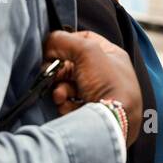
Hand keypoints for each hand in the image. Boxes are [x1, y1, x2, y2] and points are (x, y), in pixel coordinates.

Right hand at [43, 30, 141, 145]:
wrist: (114, 122)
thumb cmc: (108, 84)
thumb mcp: (87, 52)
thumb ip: (64, 40)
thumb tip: (48, 43)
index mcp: (113, 56)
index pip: (86, 40)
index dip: (67, 42)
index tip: (53, 49)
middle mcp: (108, 74)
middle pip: (73, 65)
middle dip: (59, 71)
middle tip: (51, 74)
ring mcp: (100, 94)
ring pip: (69, 86)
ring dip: (60, 90)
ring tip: (61, 96)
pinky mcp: (92, 112)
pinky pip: (71, 104)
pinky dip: (66, 105)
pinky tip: (68, 107)